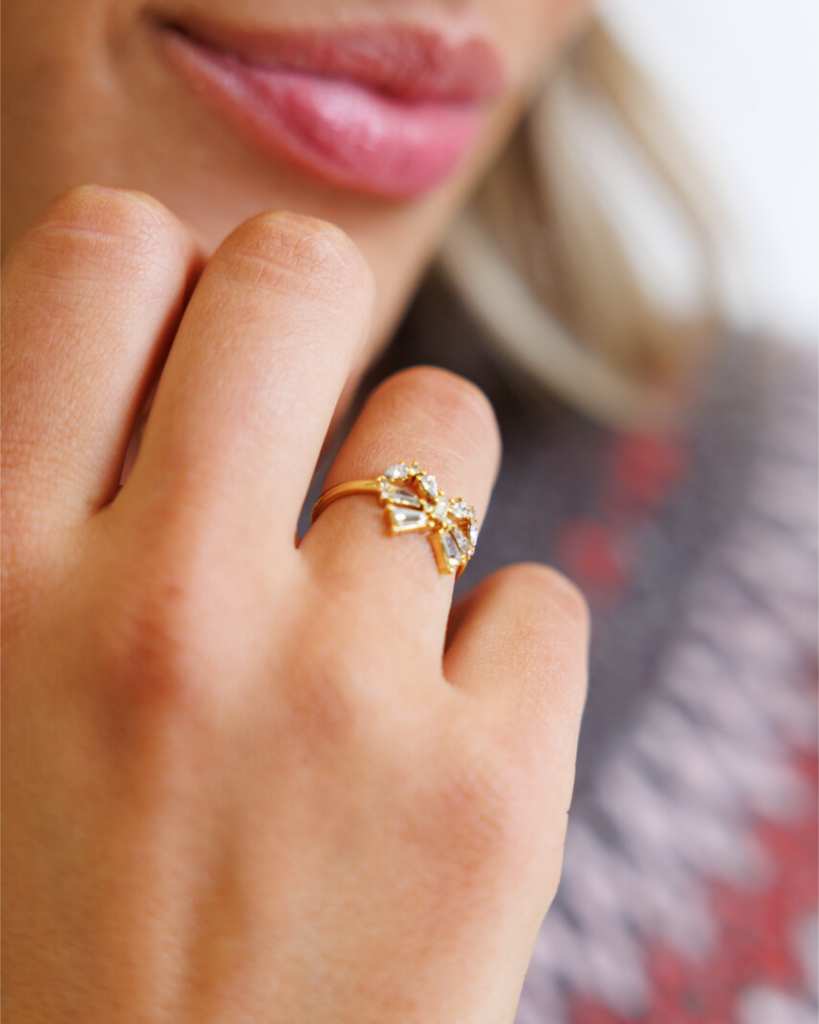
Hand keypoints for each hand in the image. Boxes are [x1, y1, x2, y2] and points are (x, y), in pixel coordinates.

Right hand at [2, 185, 588, 1023]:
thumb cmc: (39, 937)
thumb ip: (28, 528)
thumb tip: (111, 385)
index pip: (101, 260)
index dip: (153, 278)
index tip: (174, 348)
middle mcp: (168, 616)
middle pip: (294, 283)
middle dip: (296, 310)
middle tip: (285, 402)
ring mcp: (347, 701)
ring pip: (442, 424)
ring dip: (413, 482)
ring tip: (362, 597)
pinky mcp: (493, 796)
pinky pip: (537, 606)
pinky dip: (494, 655)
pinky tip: (428, 746)